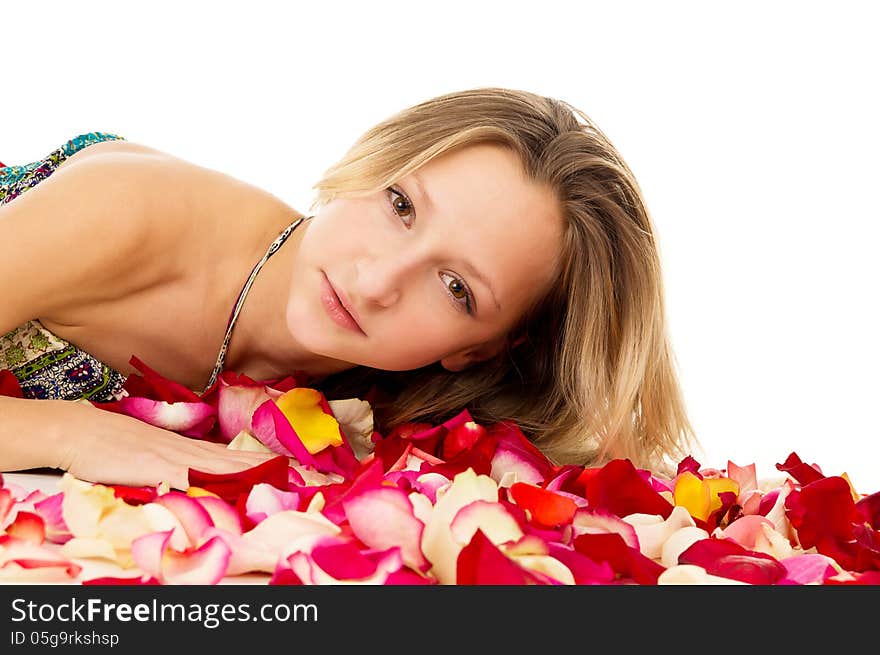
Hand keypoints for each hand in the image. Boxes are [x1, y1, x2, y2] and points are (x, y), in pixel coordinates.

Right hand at [52, 400, 280, 490]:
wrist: (78, 431)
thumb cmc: (109, 442)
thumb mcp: (149, 448)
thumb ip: (174, 458)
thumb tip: (194, 467)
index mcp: (188, 448)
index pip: (235, 457)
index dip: (263, 462)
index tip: (292, 467)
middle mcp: (189, 452)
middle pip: (240, 462)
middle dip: (273, 470)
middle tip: (307, 476)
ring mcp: (176, 459)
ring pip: (227, 468)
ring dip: (258, 475)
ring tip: (290, 480)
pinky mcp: (160, 469)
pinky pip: (198, 479)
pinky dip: (221, 485)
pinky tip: (240, 489)